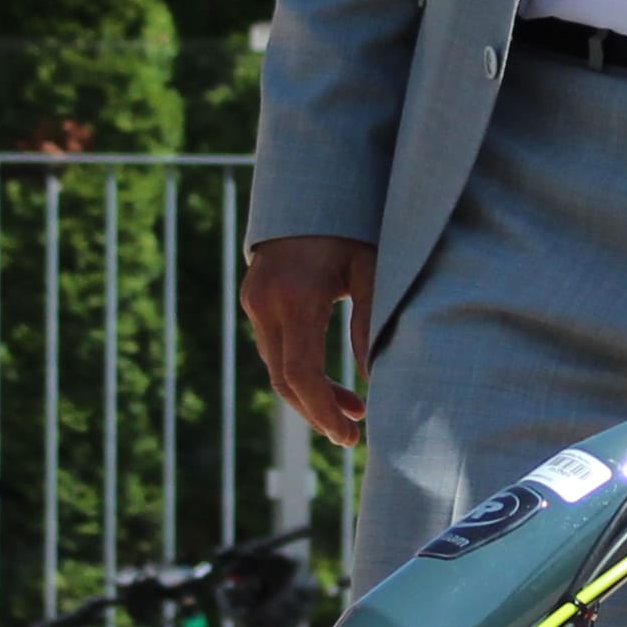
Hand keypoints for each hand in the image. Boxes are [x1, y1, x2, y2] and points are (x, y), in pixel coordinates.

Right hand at [240, 235, 374, 447]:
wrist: (306, 190)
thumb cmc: (351, 225)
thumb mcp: (372, 269)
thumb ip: (371, 323)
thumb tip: (373, 380)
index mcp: (297, 297)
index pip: (301, 373)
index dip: (323, 411)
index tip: (349, 435)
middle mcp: (267, 302)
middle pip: (285, 379)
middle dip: (317, 412)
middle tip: (351, 436)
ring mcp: (254, 301)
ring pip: (277, 366)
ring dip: (311, 393)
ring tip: (354, 409)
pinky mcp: (253, 299)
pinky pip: (274, 347)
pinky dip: (299, 370)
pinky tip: (330, 381)